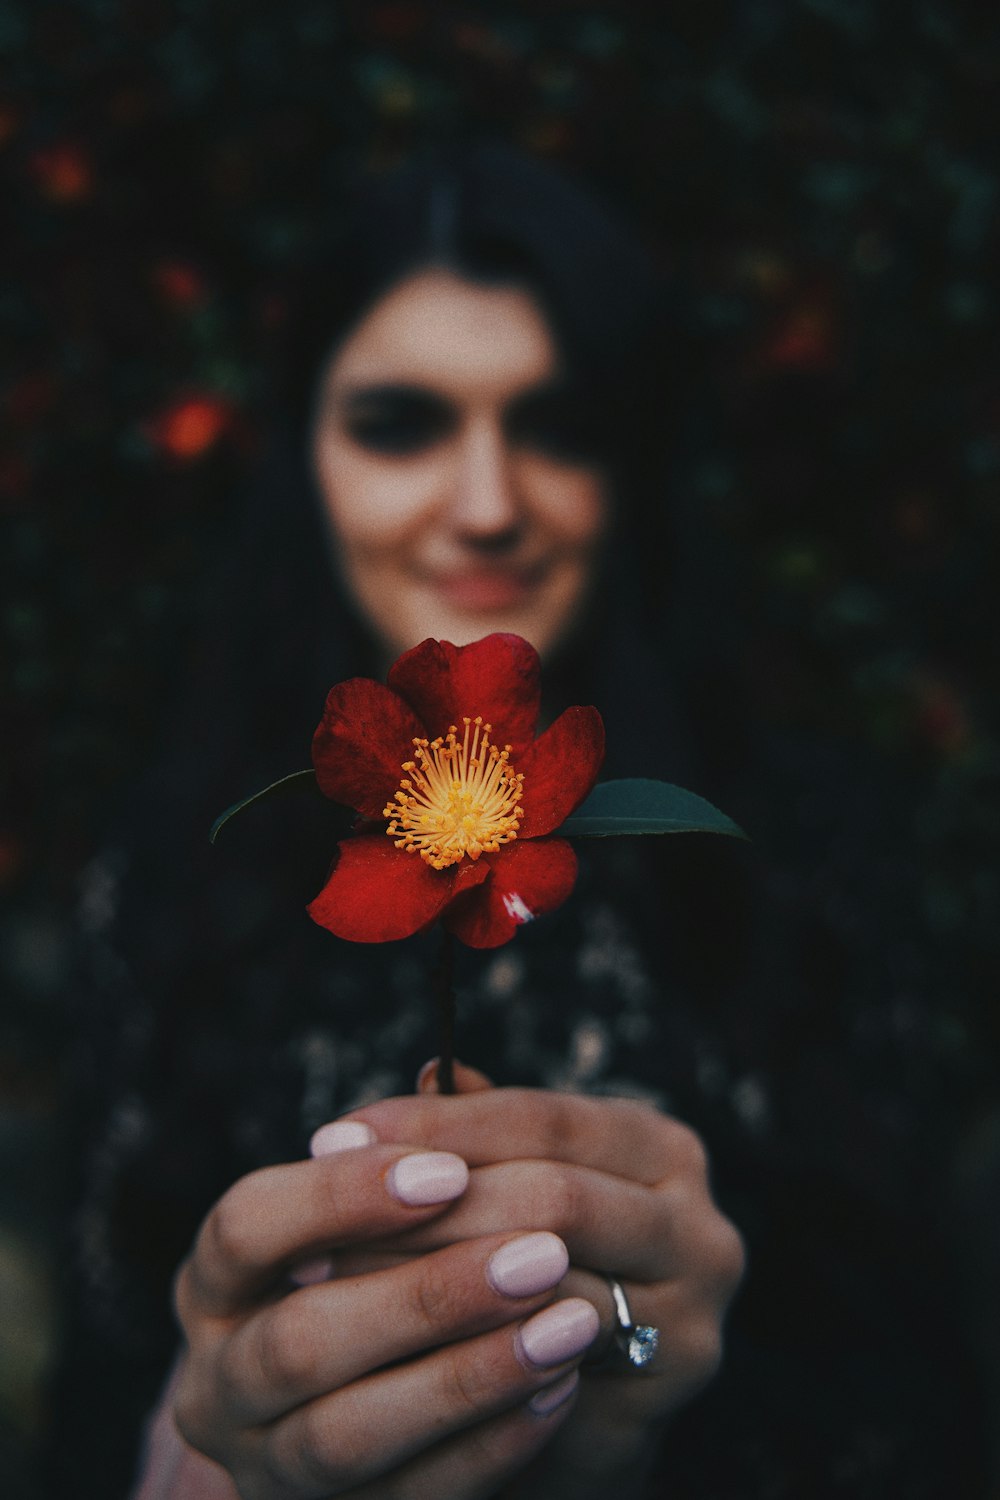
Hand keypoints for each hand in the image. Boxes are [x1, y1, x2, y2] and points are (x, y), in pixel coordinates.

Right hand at [169, 1139, 601, 1498]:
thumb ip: (407, 1160)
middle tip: (545, 1250)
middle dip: (428, 1293)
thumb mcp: (366, 1222)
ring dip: (470, 1375)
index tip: (447, 1170)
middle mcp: (218, 1381)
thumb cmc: (370, 1278)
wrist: (364, 1416)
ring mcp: (264, 1466)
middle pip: (299, 1339)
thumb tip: (452, 1076)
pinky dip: (487, 1446)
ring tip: (573, 1323)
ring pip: (347, 1434)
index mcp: (216, 1283)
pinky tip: (560, 1391)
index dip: (341, 1196)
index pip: (245, 1226)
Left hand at [335, 1067, 744, 1498]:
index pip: (540, 1117)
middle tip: (322, 1221)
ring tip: (332, 1280)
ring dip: (427, 1280)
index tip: (334, 1136)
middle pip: (550, 1196)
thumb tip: (428, 1070)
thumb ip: (481, 1132)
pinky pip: (539, 1372)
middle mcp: (699, 1228)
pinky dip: (456, 1354)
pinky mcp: (655, 1408)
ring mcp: (691, 1320)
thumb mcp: (519, 1181)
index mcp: (661, 1148)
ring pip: (541, 1286)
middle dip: (427, 1205)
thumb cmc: (541, 1262)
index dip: (433, 1124)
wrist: (590, 1404)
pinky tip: (382, 1351)